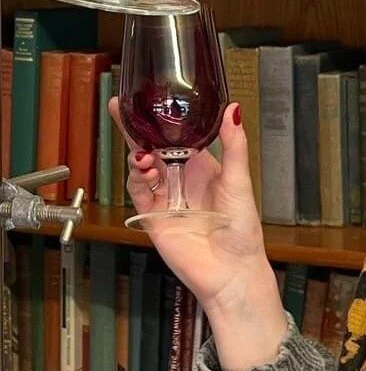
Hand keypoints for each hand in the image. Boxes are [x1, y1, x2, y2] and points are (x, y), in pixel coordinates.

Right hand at [111, 97, 287, 370]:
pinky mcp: (153, 216)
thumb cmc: (242, 229)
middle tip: (119, 107)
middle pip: (153, 147)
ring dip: (139, 156)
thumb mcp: (239, 181)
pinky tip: (143, 170)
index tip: (149, 99)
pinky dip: (137, 179)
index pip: (178, 136)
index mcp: (203, 166)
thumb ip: (233, 145)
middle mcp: (182, 179)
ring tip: (145, 154)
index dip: (162, 119)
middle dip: (135, 129)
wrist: (231, 271)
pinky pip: (138, 193)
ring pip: (142, 167)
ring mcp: (166, 197)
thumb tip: (234, 109)